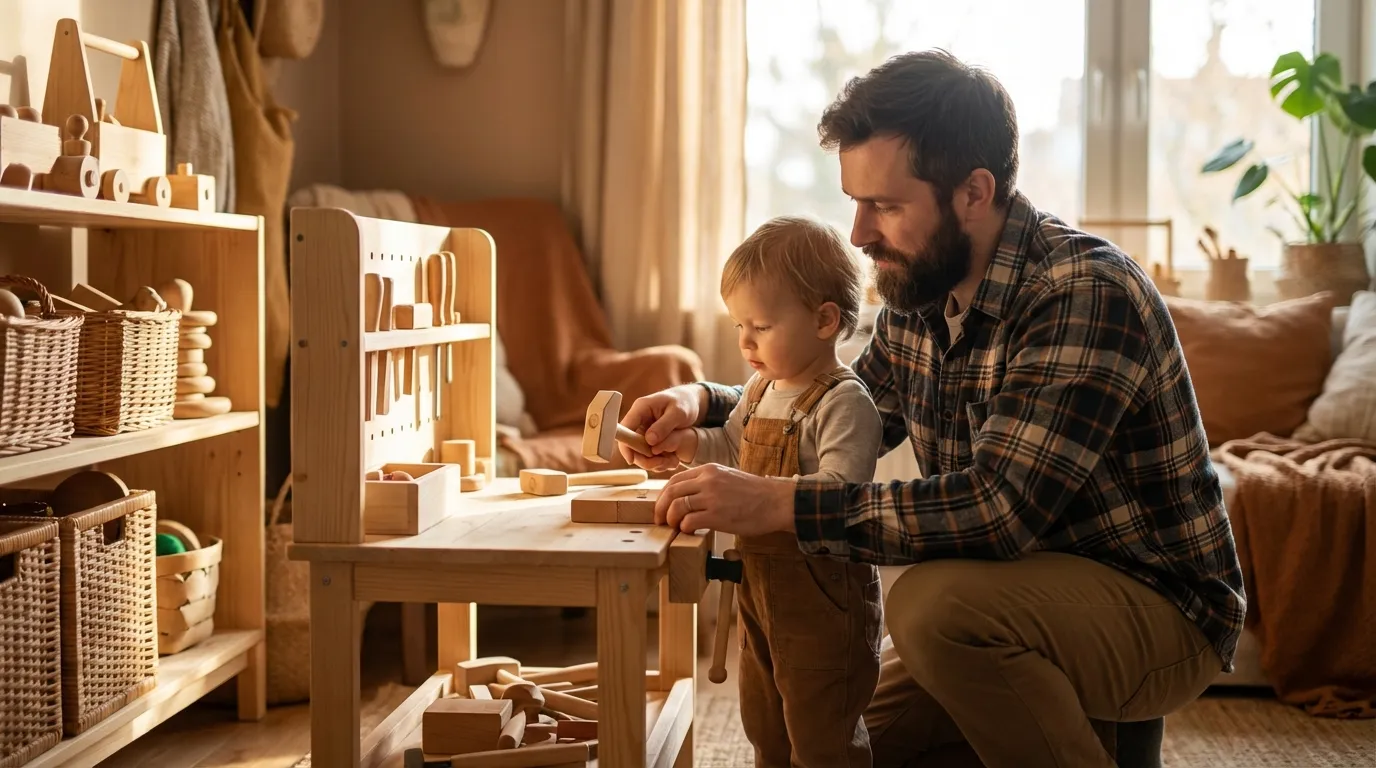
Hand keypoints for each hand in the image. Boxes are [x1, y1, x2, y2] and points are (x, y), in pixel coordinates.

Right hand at [618, 385, 705, 470]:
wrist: (691, 401)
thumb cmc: (685, 403)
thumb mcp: (678, 413)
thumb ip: (664, 426)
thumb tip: (649, 441)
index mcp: (641, 408)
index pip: (625, 428)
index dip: (625, 445)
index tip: (632, 460)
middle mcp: (638, 419)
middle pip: (630, 443)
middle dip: (642, 457)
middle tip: (660, 463)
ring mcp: (643, 428)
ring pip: (639, 450)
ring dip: (652, 460)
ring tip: (671, 461)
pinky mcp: (649, 436)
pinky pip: (648, 451)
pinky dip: (658, 458)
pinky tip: (671, 459)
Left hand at [654, 464, 796, 535]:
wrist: (777, 502)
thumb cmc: (756, 494)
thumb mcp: (728, 477)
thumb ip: (708, 482)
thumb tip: (689, 496)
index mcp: (709, 470)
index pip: (675, 479)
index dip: (664, 495)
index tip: (662, 507)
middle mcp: (708, 480)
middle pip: (671, 492)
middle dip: (660, 508)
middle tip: (660, 520)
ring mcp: (712, 497)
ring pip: (677, 507)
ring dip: (671, 520)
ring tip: (675, 528)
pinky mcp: (717, 515)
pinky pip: (689, 521)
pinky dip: (684, 529)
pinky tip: (689, 532)